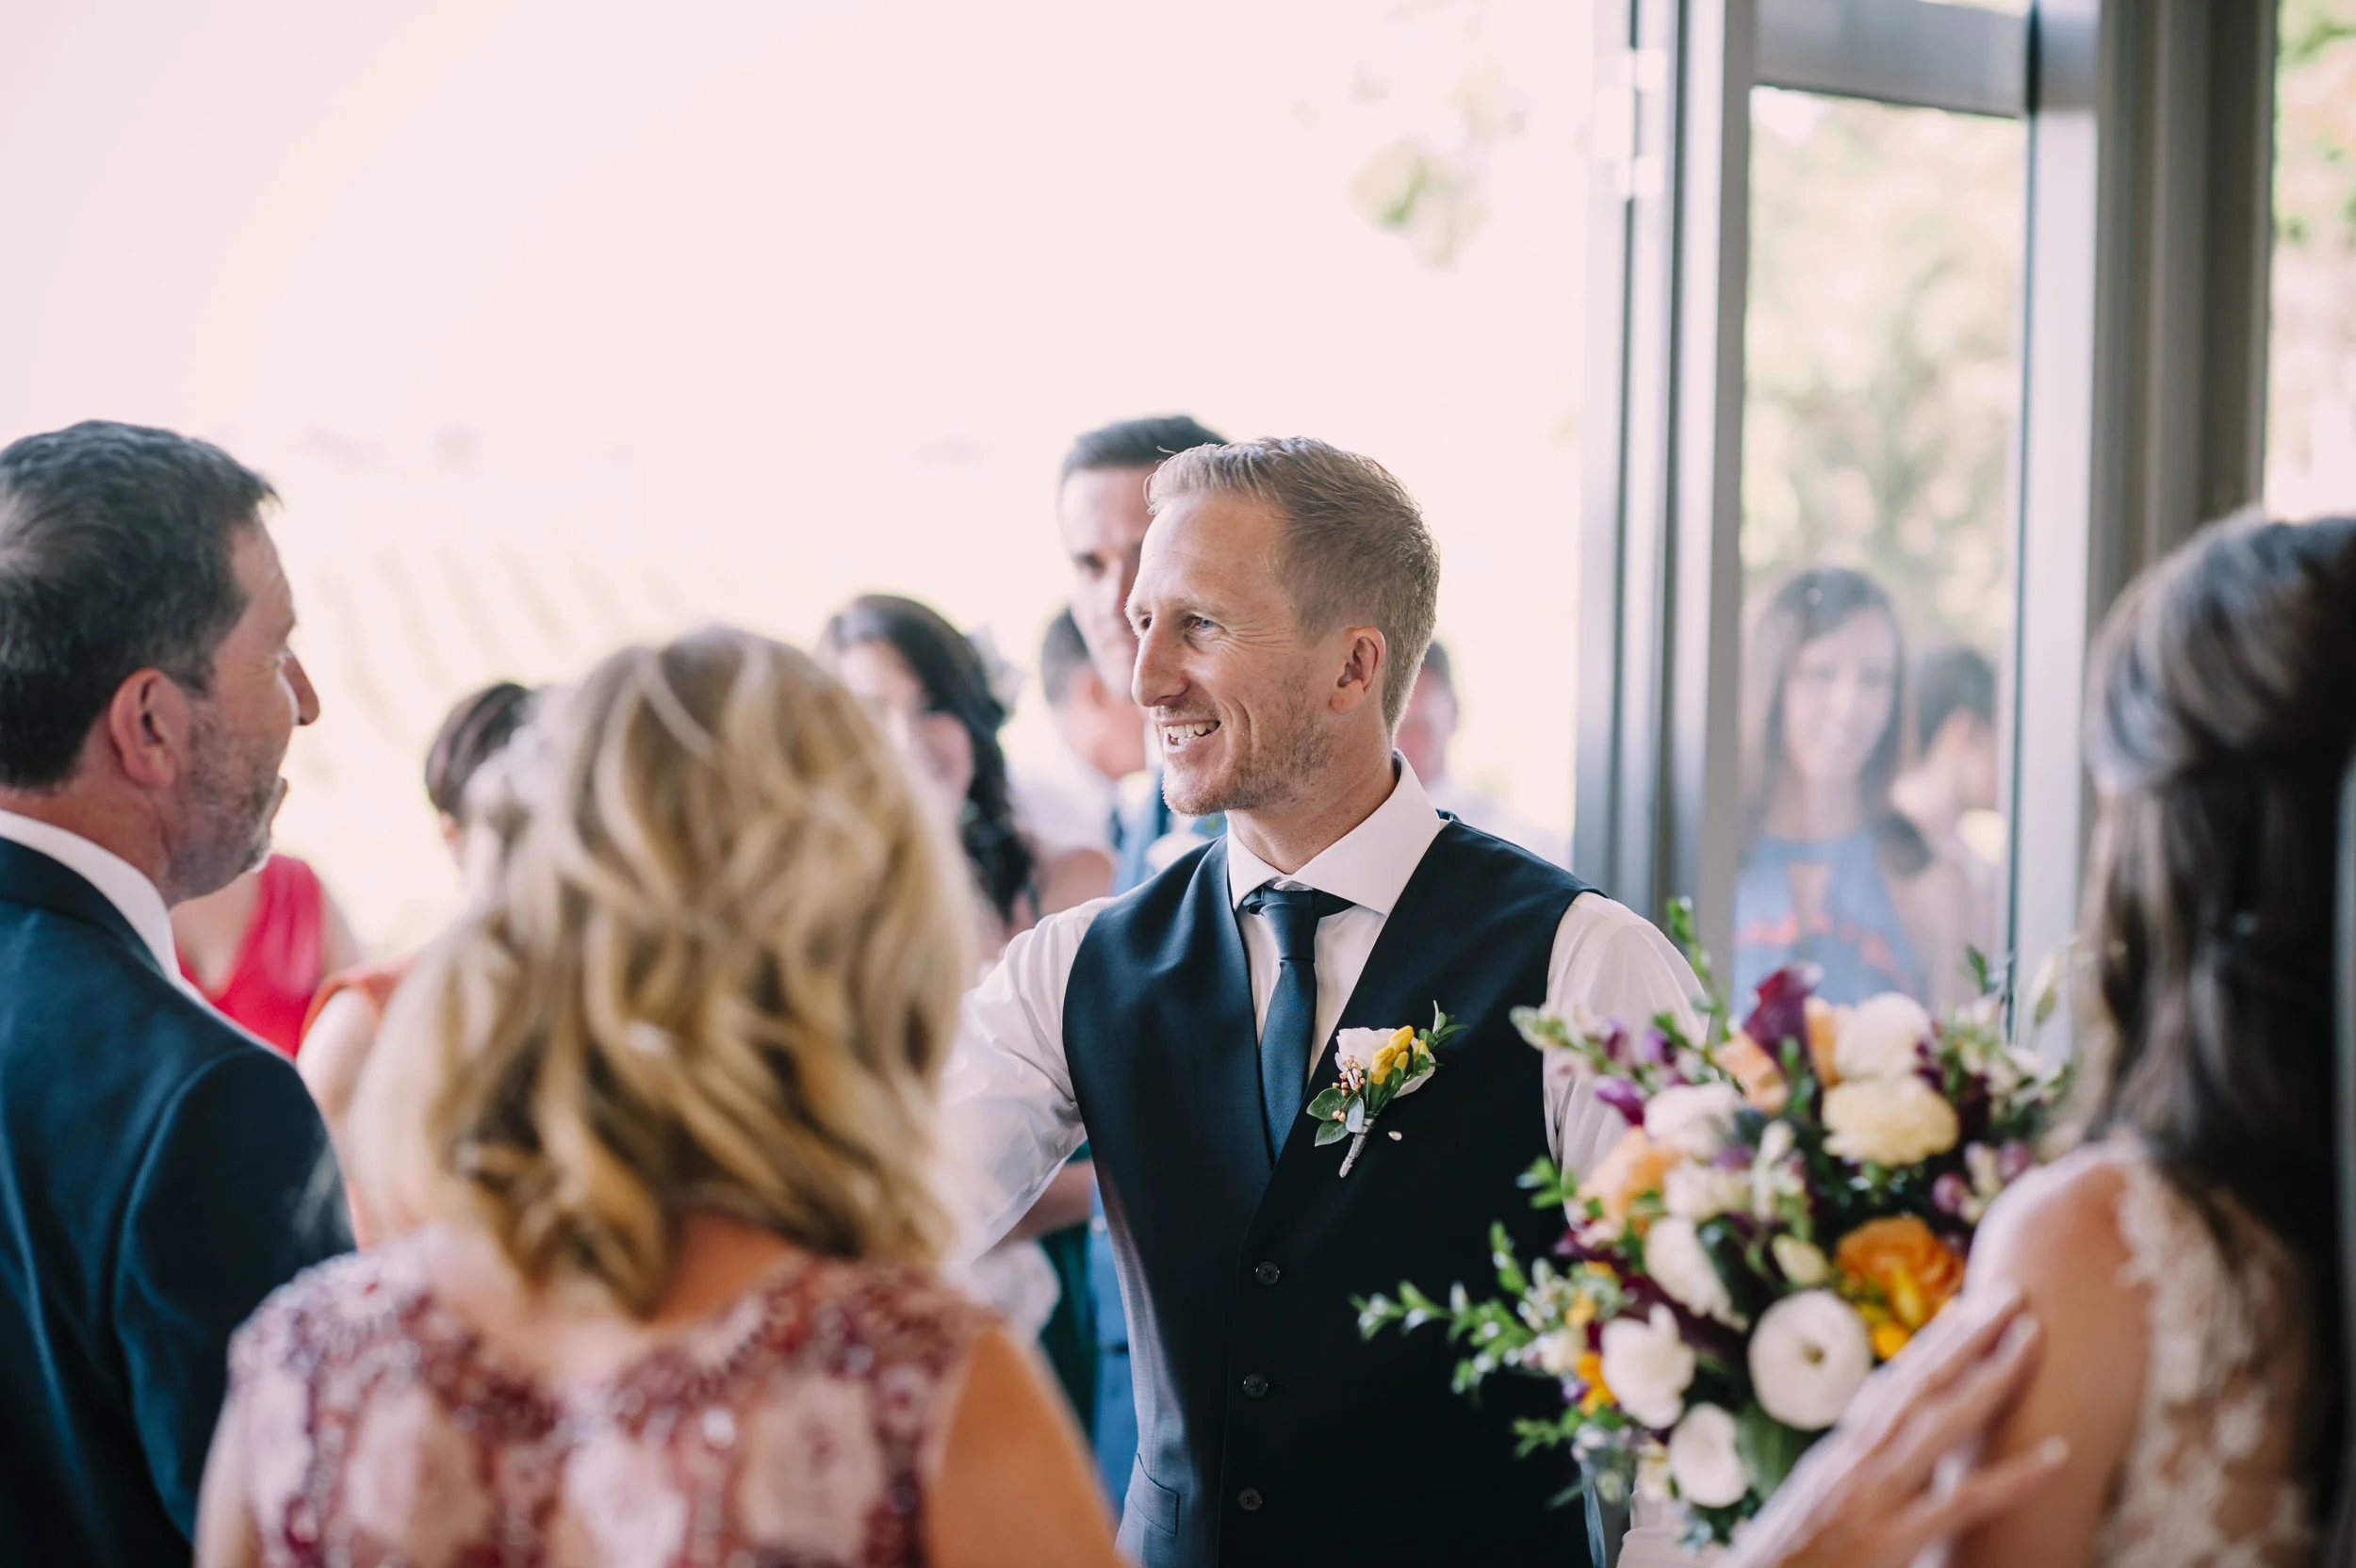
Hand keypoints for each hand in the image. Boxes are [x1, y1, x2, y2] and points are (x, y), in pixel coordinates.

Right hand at [1725, 1286, 2067, 1567]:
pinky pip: (1962, 1503)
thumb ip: (1852, 1488)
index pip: (1890, 1388)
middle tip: (2009, 1293)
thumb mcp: (1811, 1515)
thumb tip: (1886, 1474)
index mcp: (1836, 1458)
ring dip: (1990, 1375)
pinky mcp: (1890, 1541)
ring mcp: (1871, 1497)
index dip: (1929, 1348)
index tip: (1964, 1312)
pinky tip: (2056, 1456)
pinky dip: (2012, 1479)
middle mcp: (1852, 1463)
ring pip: (1940, 1421)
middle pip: (1916, 1385)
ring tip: (2033, 1336)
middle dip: (1963, 1335)